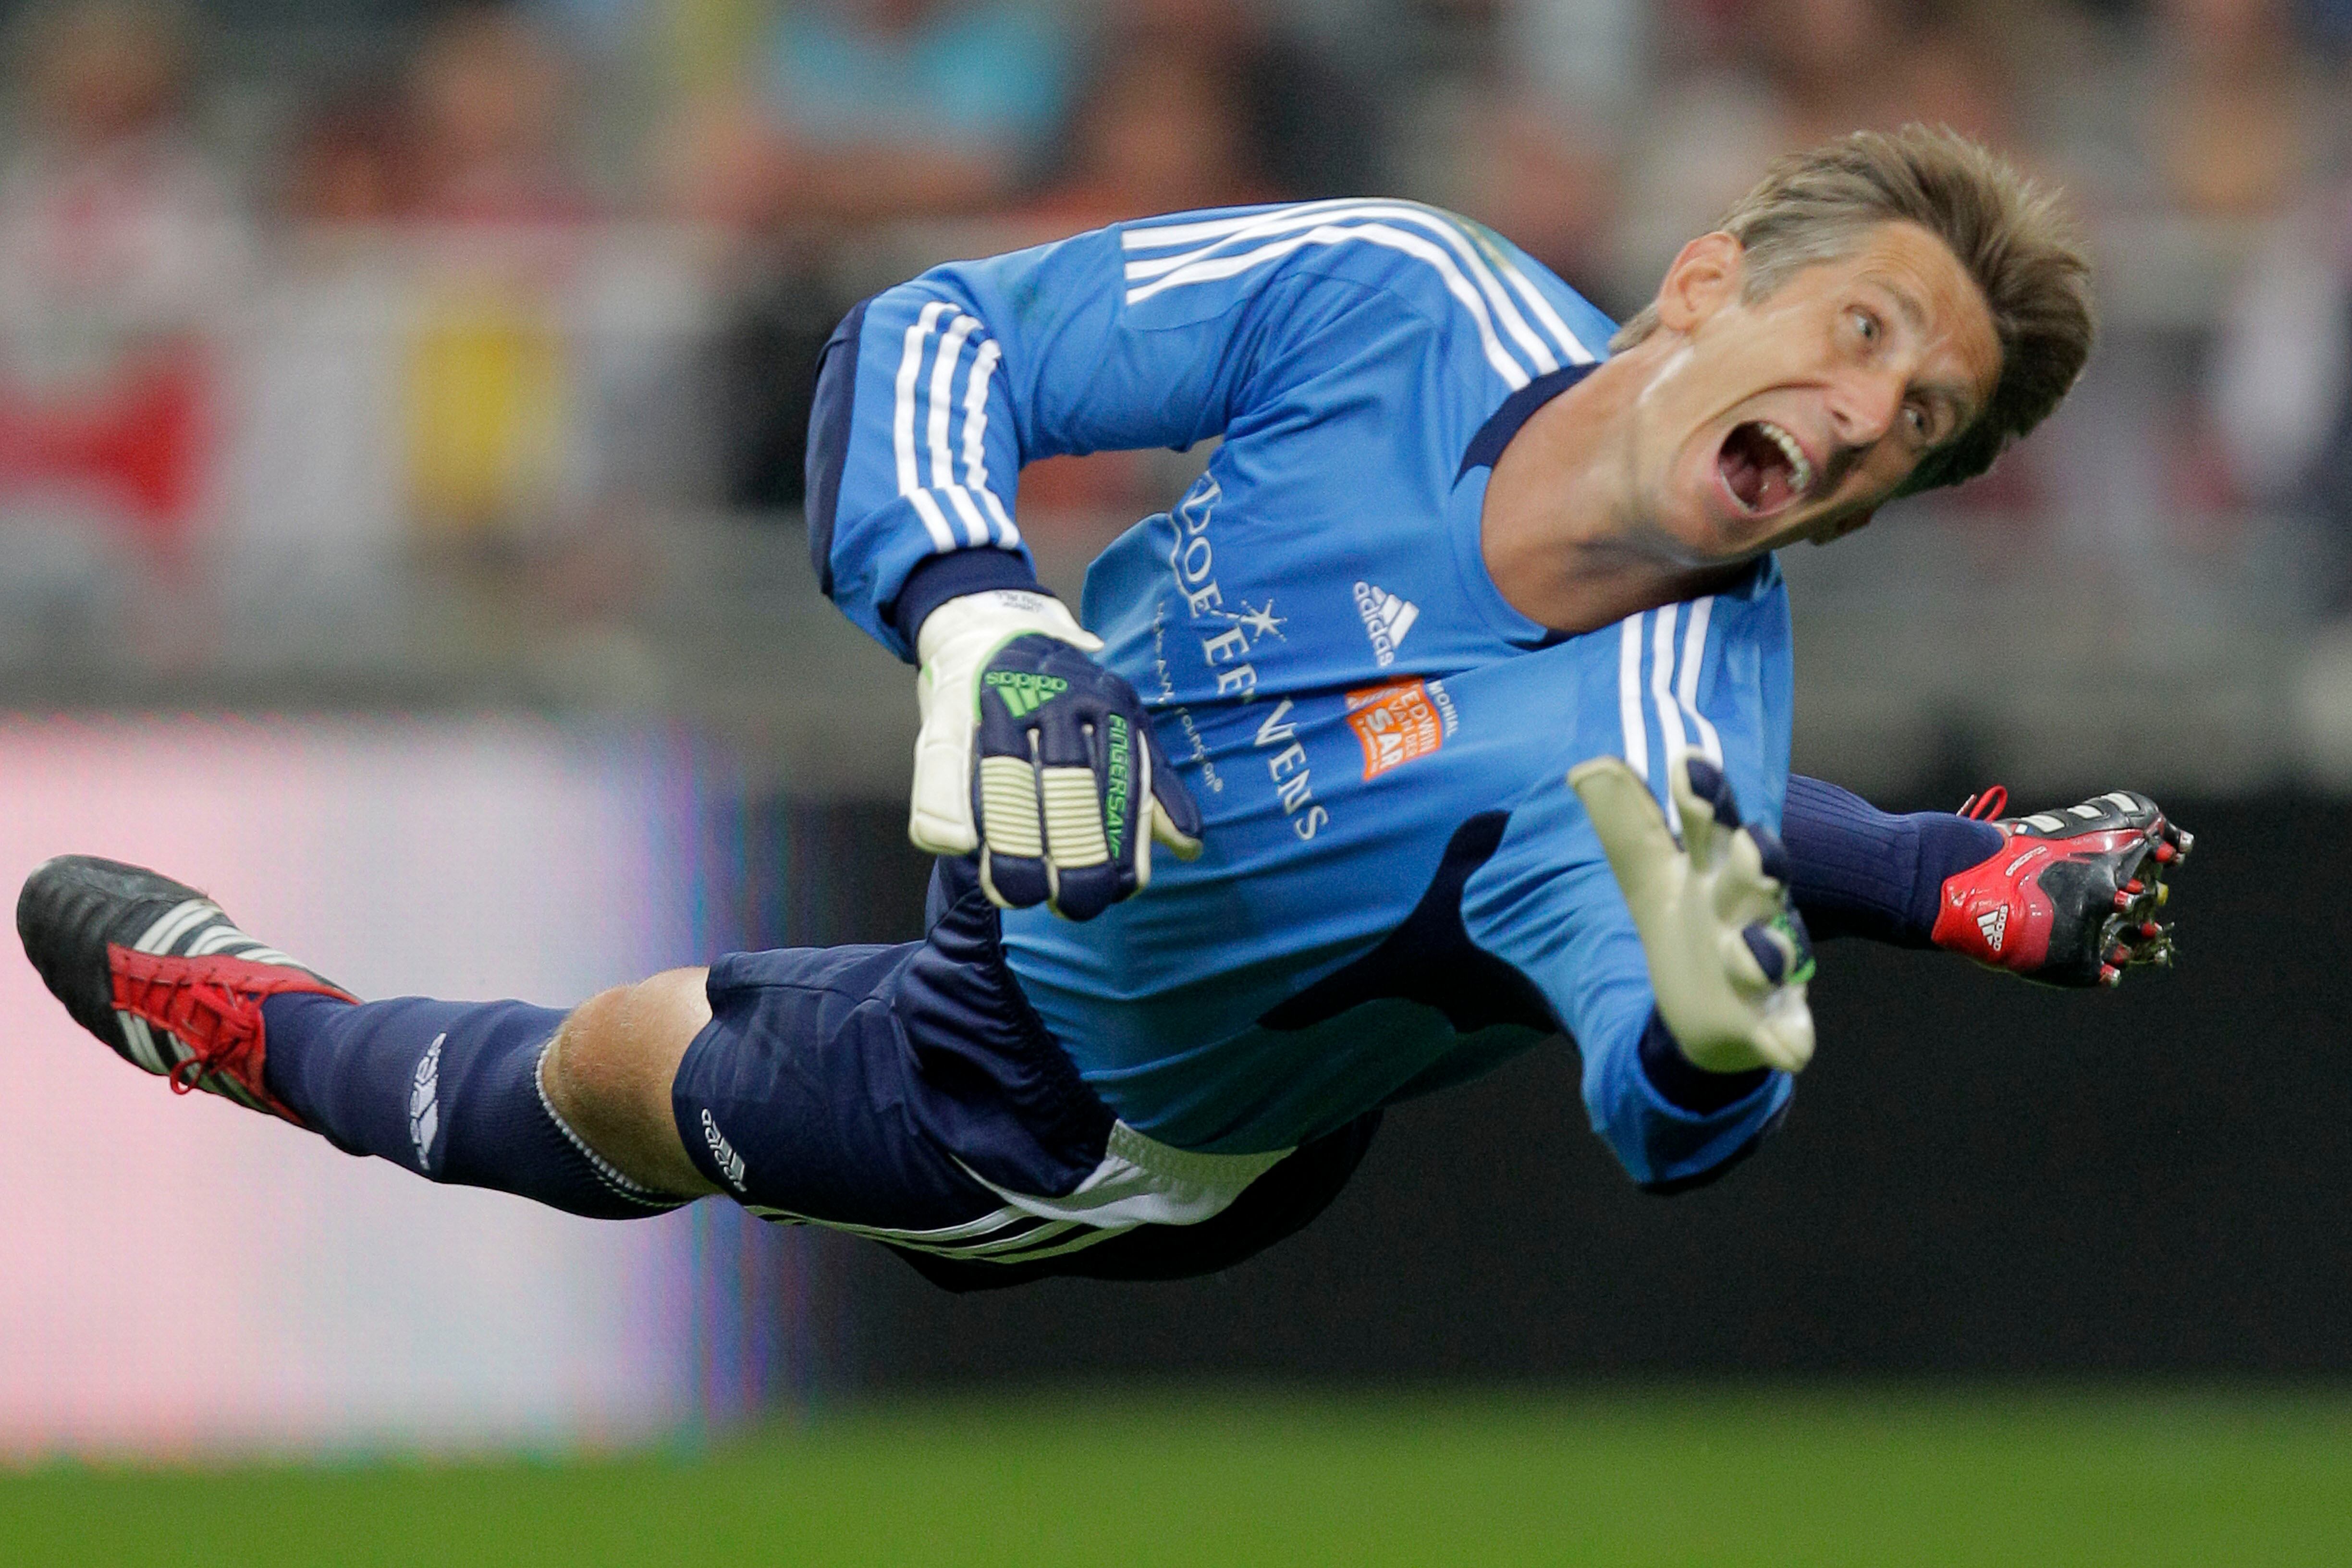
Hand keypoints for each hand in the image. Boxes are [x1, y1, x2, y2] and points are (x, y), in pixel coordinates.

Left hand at [912, 589, 1201, 918]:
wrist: (1000, 628)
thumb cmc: (968, 696)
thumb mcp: (940, 732)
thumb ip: (941, 787)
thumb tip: (956, 845)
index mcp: (1006, 704)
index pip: (1010, 788)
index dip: (1013, 849)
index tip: (1013, 893)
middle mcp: (1060, 698)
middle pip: (1073, 788)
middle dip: (1076, 860)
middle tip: (1071, 907)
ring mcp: (1103, 700)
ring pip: (1121, 779)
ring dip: (1124, 845)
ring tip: (1120, 891)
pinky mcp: (1130, 707)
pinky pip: (1155, 761)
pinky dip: (1172, 804)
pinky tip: (1187, 844)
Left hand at [1568, 751, 1815, 1073]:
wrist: (1706, 1011)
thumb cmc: (1687, 924)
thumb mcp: (1649, 877)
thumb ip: (1626, 826)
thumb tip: (1586, 765)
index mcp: (1712, 871)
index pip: (1710, 827)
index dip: (1703, 797)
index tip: (1687, 763)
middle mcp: (1744, 913)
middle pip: (1753, 882)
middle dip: (1757, 863)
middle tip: (1751, 845)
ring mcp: (1762, 969)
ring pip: (1769, 955)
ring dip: (1764, 953)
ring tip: (1752, 952)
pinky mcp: (1768, 1023)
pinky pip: (1785, 1032)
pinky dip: (1788, 1039)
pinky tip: (1789, 1047)